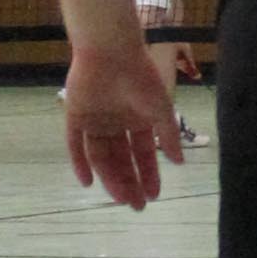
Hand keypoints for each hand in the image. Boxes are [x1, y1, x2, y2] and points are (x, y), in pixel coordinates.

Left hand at [64, 30, 186, 211]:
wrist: (111, 51)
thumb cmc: (140, 77)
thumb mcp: (161, 108)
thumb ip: (170, 135)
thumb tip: (181, 161)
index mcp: (137, 119)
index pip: (143, 153)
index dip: (149, 174)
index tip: (154, 195)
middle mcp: (116, 123)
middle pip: (122, 160)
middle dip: (130, 182)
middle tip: (136, 206)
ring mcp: (95, 121)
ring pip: (101, 157)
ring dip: (110, 178)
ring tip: (120, 197)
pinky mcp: (75, 116)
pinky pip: (75, 145)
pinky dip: (80, 164)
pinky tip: (87, 183)